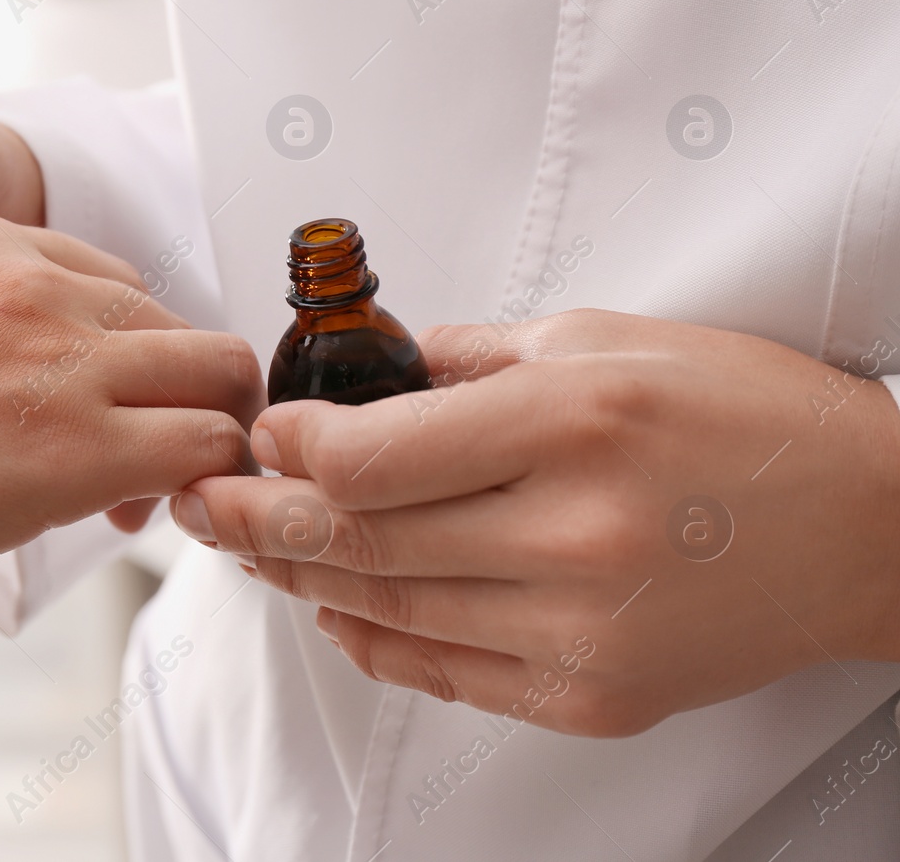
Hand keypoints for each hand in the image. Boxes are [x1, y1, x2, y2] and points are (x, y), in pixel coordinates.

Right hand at [0, 212, 261, 855]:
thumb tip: (12, 400)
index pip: (112, 281)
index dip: (121, 350)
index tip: (99, 403)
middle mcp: (34, 282)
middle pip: (175, 322)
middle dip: (172, 389)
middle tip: (137, 457)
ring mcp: (63, 359)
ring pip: (221, 372)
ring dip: (205, 430)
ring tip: (153, 488)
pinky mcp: (81, 444)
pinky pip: (208, 444)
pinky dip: (205, 484)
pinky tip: (143, 516)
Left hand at [175, 309, 899, 736]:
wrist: (869, 529)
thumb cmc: (745, 417)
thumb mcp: (608, 339)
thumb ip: (476, 359)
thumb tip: (375, 379)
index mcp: (570, 422)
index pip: (368, 455)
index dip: (288, 447)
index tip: (263, 432)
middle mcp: (570, 533)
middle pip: (355, 540)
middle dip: (254, 520)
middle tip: (201, 501)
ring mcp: (580, 629)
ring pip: (384, 608)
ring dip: (300, 576)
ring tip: (251, 546)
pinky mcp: (590, 695)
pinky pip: (441, 672)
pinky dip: (372, 637)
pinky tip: (333, 606)